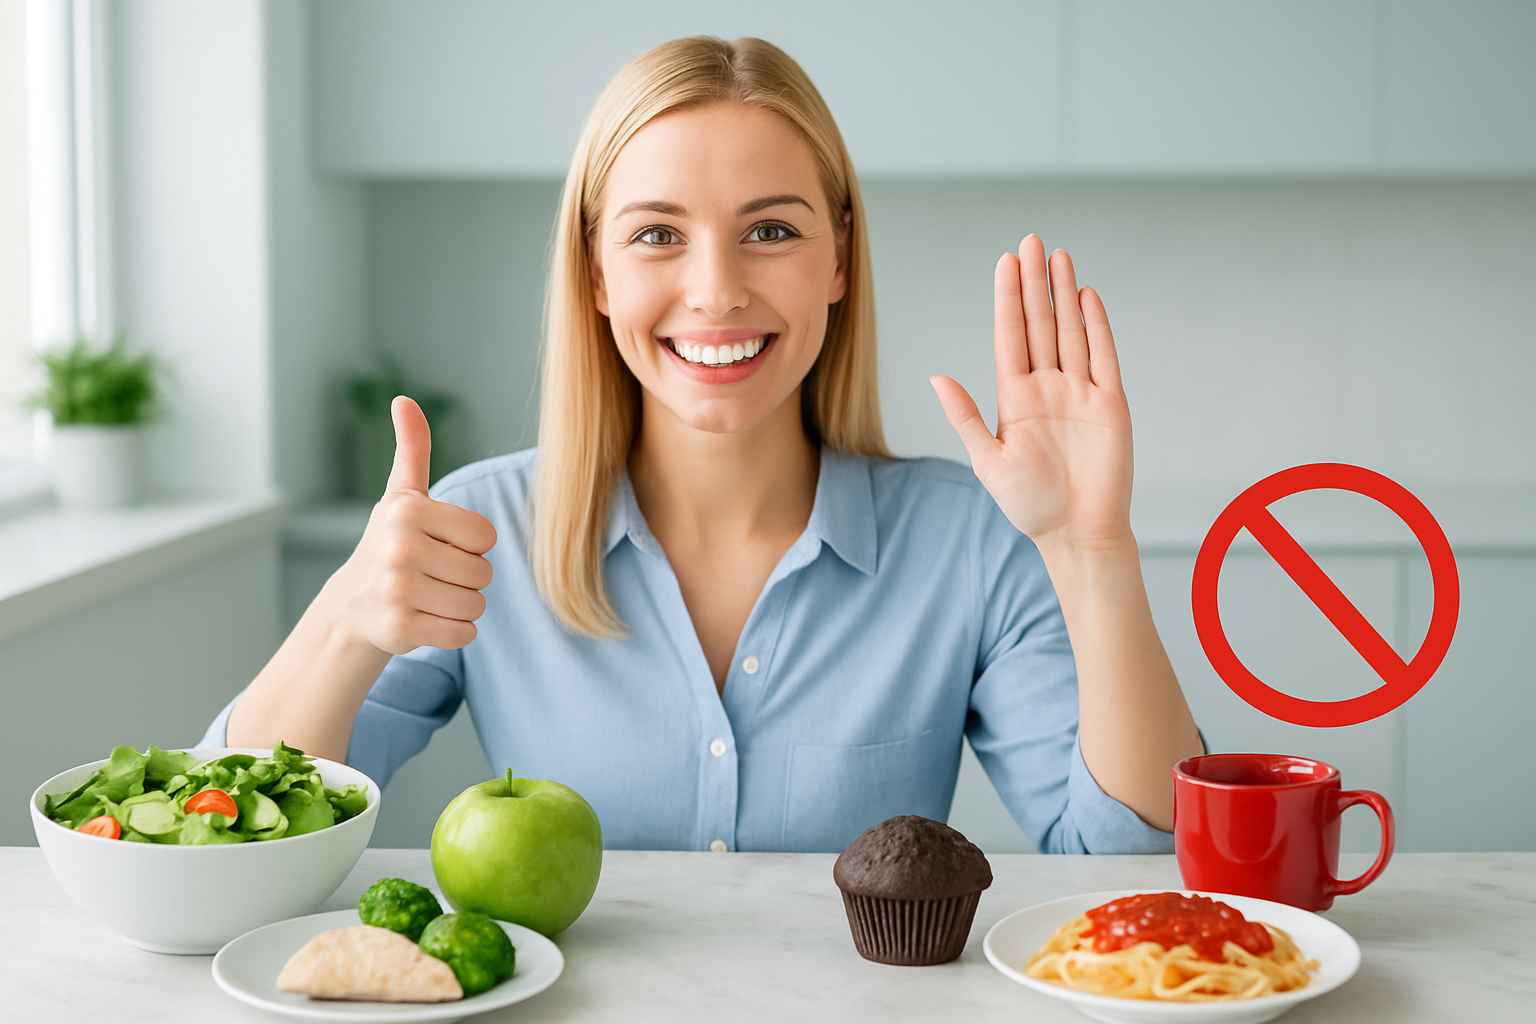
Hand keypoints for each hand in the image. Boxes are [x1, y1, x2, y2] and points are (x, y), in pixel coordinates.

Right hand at [326, 396, 497, 653]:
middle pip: (484, 572)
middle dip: (467, 578)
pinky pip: (463, 634)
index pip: (485, 536)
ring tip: (429, 596)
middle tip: (432, 574)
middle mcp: (399, 548)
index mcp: (407, 510)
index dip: (469, 544)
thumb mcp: (402, 494)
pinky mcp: (400, 630)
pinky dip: (453, 631)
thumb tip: (404, 400)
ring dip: (461, 606)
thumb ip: (412, 448)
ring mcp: (397, 591)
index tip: (439, 544)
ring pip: (476, 605)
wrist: (352, 605)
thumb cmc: (390, 542)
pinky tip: (425, 619)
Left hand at [931, 235, 1132, 549]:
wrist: (1076, 533)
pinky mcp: (1110, 404)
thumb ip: (964, 416)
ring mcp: (1081, 393)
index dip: (1007, 300)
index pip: (1010, 337)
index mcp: (1016, 398)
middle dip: (1034, 284)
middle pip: (1040, 324)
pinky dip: (1097, 326)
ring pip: (1071, 331)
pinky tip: (1087, 297)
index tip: (1004, 263)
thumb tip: (936, 377)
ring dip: (1063, 294)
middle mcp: (1048, 388)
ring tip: (1057, 256)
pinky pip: (1104, 356)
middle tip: (1029, 241)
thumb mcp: (987, 461)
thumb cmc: (1030, 505)